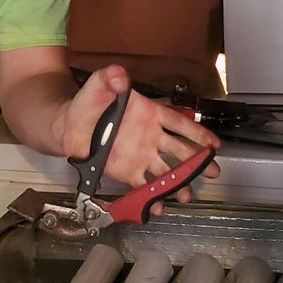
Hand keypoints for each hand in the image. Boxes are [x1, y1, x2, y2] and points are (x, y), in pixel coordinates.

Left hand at [61, 66, 220, 205]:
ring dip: (178, 183)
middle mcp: (151, 136)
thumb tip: (119, 76)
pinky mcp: (128, 171)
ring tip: (187, 195)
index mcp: (150, 114)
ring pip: (166, 171)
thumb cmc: (89, 102)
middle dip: (198, 162)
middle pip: (181, 150)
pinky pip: (144, 185)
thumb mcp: (100, 83)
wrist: (70, 124)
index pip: (179, 123)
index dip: (198, 133)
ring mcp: (141, 155)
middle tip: (213, 171)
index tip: (213, 144)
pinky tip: (158, 206)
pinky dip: (152, 196)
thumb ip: (111, 77)